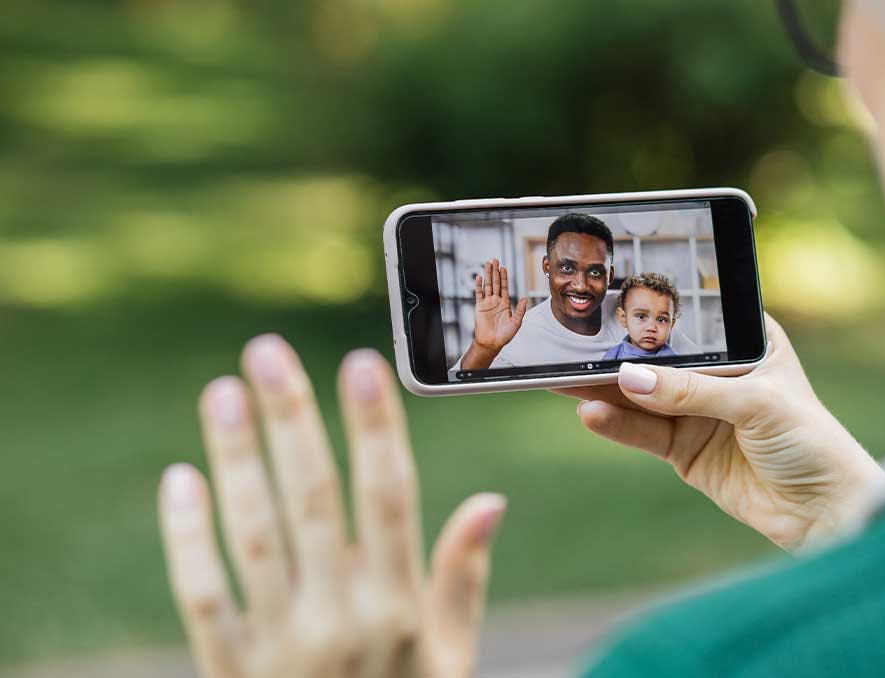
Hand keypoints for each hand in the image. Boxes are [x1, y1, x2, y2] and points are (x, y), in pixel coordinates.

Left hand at [158, 336, 504, 677]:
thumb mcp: (452, 659)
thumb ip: (463, 580)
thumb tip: (491, 502)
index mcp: (400, 608)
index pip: (389, 497)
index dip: (374, 427)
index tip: (359, 364)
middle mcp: (340, 618)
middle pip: (312, 499)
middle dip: (290, 419)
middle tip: (267, 351)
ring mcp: (280, 644)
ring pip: (252, 534)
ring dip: (236, 459)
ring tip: (222, 392)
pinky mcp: (231, 670)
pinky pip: (202, 595)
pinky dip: (186, 537)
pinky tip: (180, 477)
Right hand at [471, 259, 527, 351]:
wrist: (492, 343)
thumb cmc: (504, 335)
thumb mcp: (516, 323)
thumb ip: (520, 310)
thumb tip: (524, 298)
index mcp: (505, 303)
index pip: (505, 287)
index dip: (504, 277)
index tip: (504, 268)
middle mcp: (496, 301)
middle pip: (496, 283)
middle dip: (495, 272)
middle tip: (495, 260)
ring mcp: (487, 303)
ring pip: (487, 285)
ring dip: (488, 275)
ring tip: (487, 264)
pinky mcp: (479, 307)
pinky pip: (478, 294)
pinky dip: (478, 285)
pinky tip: (479, 277)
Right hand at [557, 315, 883, 550]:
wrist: (825, 513)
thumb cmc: (811, 442)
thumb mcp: (756, 405)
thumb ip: (691, 392)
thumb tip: (629, 378)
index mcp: (747, 344)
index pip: (692, 324)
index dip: (654, 317)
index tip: (607, 305)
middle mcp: (719, 375)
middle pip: (659, 361)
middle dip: (617, 355)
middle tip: (570, 347)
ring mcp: (699, 414)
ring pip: (643, 397)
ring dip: (606, 391)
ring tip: (565, 381)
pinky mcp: (685, 451)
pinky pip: (643, 432)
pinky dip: (617, 424)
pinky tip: (590, 413)